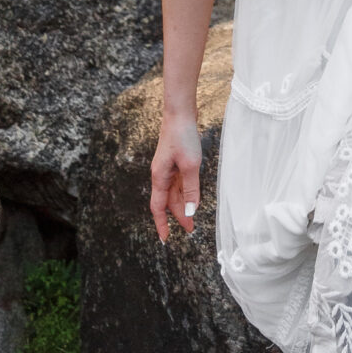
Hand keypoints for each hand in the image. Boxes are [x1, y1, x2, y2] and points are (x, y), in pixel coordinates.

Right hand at [150, 110, 201, 241]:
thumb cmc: (183, 137)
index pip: (158, 207)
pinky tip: (192, 197)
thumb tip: (190, 211)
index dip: (161, 224)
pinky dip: (185, 192)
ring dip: (182, 205)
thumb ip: (190, 189)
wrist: (180, 112)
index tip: (165, 239)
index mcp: (160, 177)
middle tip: (191, 230)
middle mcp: (161, 174)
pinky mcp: (175, 161)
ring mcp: (168, 168)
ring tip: (193, 217)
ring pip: (174, 192)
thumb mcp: (191, 166)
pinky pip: (178, 182)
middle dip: (178, 216)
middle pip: (168, 201)